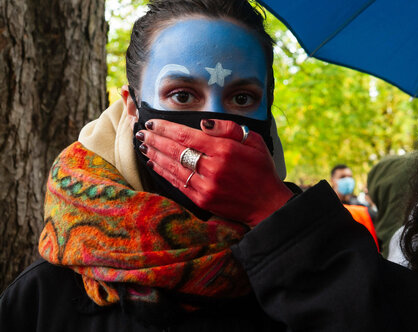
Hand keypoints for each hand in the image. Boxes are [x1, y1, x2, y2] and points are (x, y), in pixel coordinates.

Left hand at [137, 119, 292, 225]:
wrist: (267, 203)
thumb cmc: (261, 169)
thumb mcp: (253, 140)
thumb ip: (228, 128)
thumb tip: (202, 123)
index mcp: (224, 150)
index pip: (187, 135)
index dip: (166, 128)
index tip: (153, 123)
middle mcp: (212, 168)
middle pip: (175, 150)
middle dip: (155, 139)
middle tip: (141, 132)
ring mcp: (205, 186)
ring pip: (173, 167)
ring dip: (155, 155)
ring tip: (143, 145)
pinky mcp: (202, 199)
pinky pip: (178, 183)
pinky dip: (164, 172)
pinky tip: (154, 163)